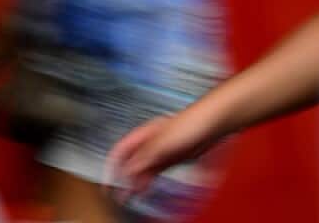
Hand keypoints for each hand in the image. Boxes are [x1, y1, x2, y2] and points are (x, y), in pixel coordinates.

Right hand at [106, 109, 221, 198]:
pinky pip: (153, 172)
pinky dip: (147, 181)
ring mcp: (160, 151)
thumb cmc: (189, 124)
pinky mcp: (171, 158)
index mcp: (142, 135)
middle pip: (129, 162)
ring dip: (134, 182)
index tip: (108, 179)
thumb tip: (129, 170)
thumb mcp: (162, 143)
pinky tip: (144, 189)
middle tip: (117, 192)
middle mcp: (149, 143)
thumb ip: (144, 157)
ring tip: (129, 196)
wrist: (210, 123)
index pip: (120, 151)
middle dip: (122, 177)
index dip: (111, 165)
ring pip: (141, 169)